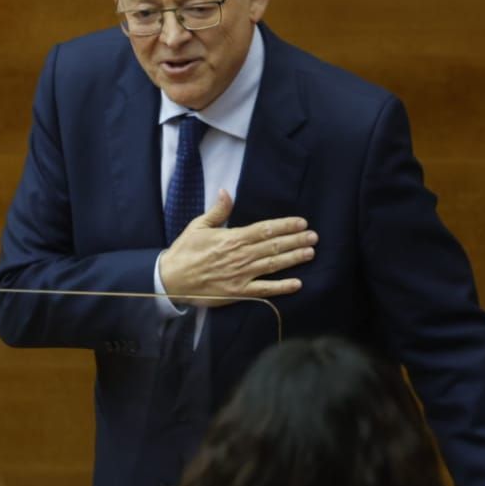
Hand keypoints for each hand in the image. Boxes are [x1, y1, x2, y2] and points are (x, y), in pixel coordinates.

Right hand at [158, 189, 317, 306]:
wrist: (171, 279)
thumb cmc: (185, 251)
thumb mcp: (198, 226)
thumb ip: (217, 211)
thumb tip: (227, 192)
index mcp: (232, 238)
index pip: (265, 230)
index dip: (285, 226)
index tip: (301, 222)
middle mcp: (241, 256)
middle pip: (274, 246)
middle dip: (296, 240)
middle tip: (314, 237)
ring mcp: (241, 275)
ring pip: (273, 265)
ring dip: (294, 259)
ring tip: (310, 253)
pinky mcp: (239, 293)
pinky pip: (264, 290)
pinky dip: (281, 287)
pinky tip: (297, 284)